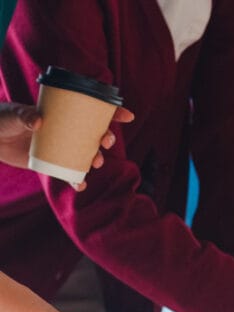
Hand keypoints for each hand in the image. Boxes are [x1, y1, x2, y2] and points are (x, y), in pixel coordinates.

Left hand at [0, 103, 133, 189]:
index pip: (91, 110)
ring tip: (96, 163)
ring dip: (97, 159)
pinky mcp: (53, 163)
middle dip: (107, 138)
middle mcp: (66, 130)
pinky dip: (77, 181)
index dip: (112, 112)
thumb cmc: (1, 120)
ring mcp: (62, 147)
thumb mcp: (12, 115)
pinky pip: (70, 174)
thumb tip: (39, 121)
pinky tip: (79, 185)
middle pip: (95, 133)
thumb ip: (24, 116)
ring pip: (87, 154)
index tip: (127, 116)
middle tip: (106, 143)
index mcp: (63, 113)